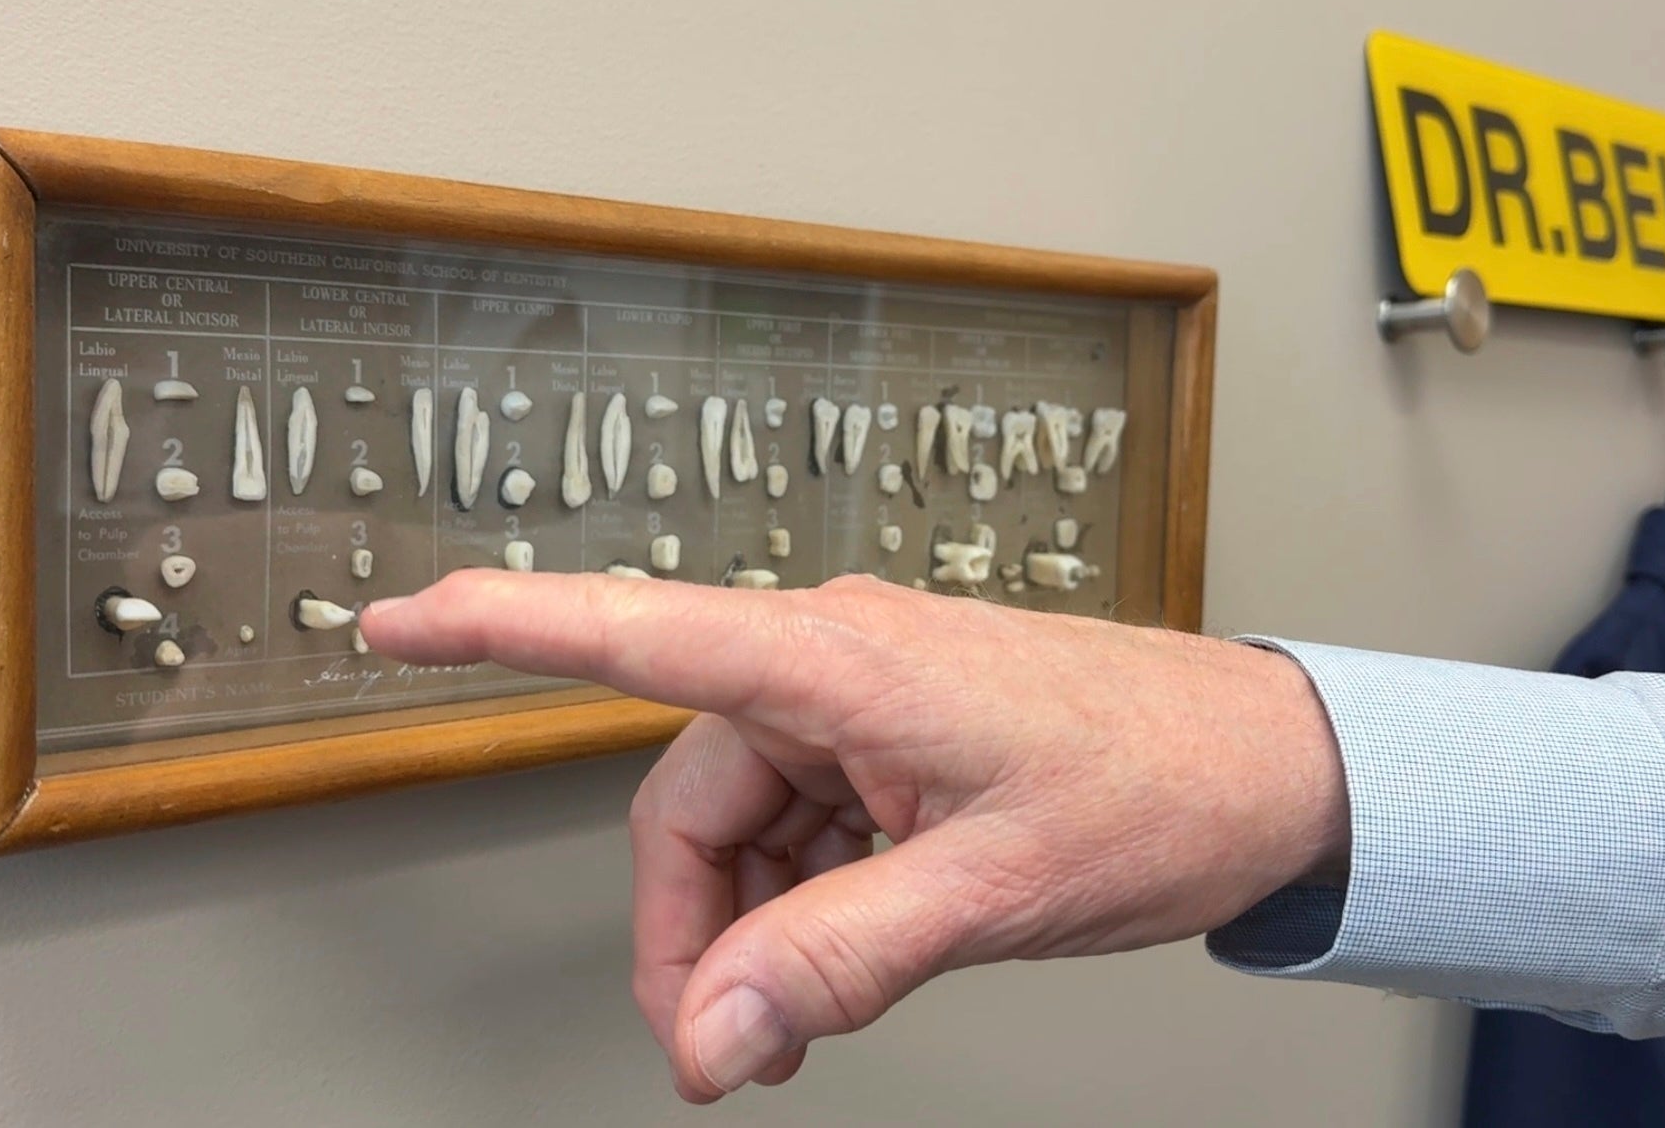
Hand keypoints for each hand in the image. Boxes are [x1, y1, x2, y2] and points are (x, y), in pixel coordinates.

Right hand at [360, 571, 1346, 1101]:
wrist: (1271, 764)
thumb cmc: (1160, 781)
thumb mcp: (990, 887)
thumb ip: (840, 959)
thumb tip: (713, 1032)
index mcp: (843, 658)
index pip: (636, 629)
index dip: (501, 623)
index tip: (394, 624)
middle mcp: (837, 662)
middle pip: (688, 796)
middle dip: (690, 926)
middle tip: (724, 1040)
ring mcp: (866, 702)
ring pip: (742, 823)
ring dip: (753, 926)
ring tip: (803, 1013)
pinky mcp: (896, 740)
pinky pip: (803, 824)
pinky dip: (803, 903)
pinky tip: (846, 958)